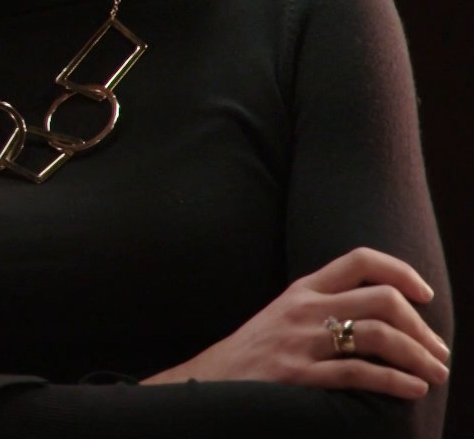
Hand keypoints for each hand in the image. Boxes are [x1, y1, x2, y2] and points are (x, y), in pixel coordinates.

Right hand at [144, 246, 449, 397]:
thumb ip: (323, 307)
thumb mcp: (284, 316)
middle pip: (381, 299)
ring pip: (377, 335)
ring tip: (436, 373)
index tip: (425, 295)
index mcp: (302, 290)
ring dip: (418, 356)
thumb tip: (382, 313)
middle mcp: (303, 309)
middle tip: (438, 350)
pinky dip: (395, 382)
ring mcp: (299, 341)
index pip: (360, 260)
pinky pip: (357, 374)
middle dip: (421, 327)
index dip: (401, 271)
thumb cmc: (255, 353)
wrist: (210, 383)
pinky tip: (413, 389)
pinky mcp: (297, 375)